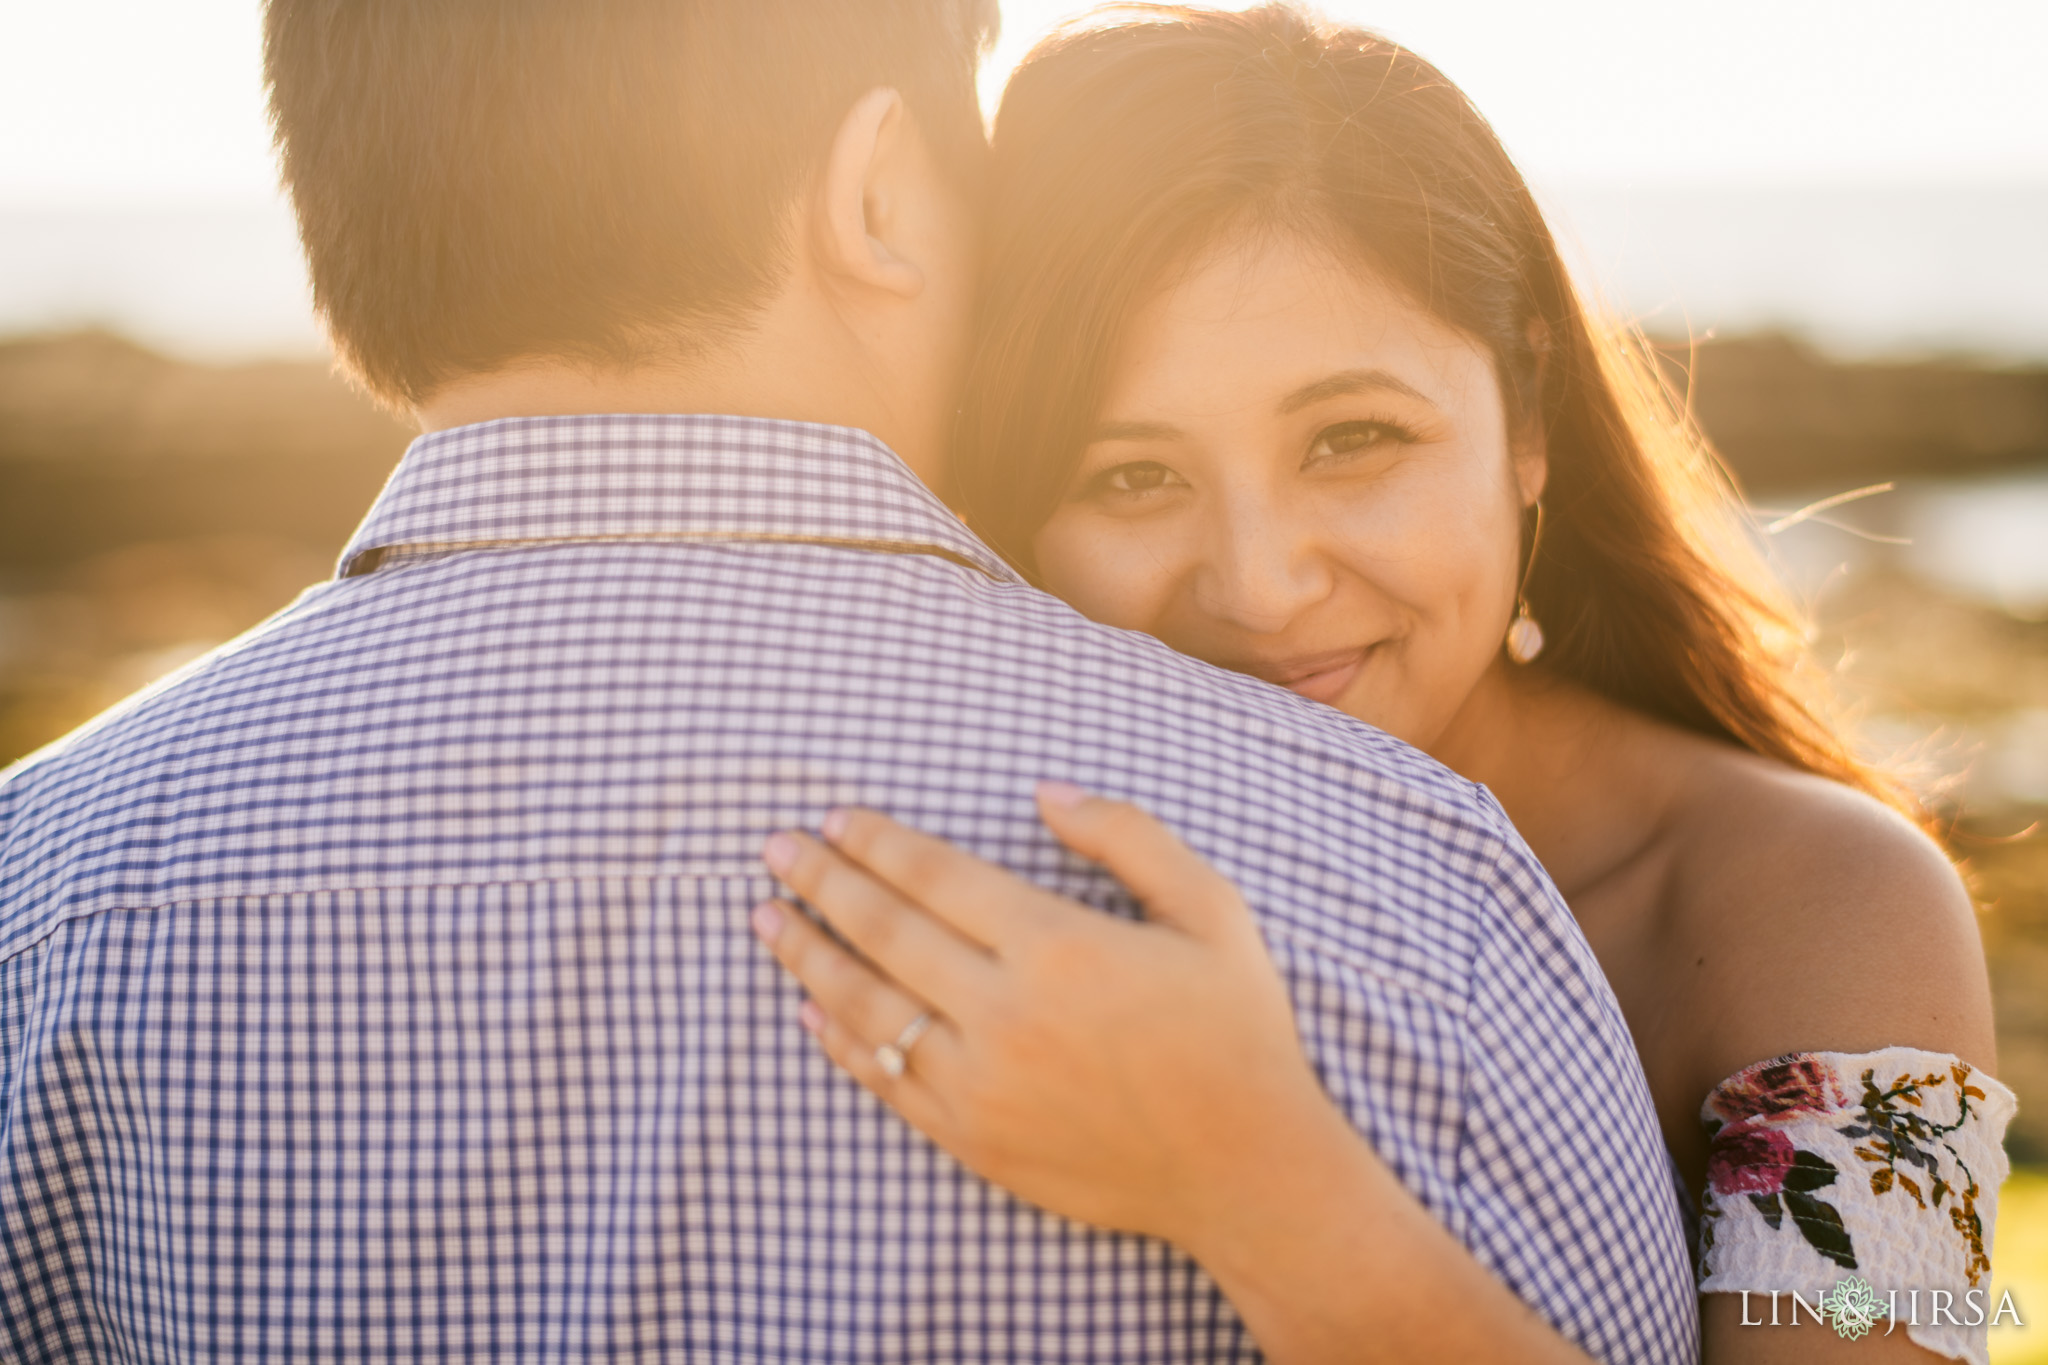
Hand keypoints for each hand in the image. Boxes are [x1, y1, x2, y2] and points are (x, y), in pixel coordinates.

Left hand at [752, 781, 1340, 1252]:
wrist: (1247, 1170)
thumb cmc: (1236, 1029)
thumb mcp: (1210, 910)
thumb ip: (1127, 835)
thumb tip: (1045, 792)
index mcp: (1058, 945)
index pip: (934, 876)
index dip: (876, 842)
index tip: (834, 818)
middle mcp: (1004, 1012)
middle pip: (882, 930)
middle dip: (819, 881)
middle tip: (773, 849)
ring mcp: (979, 1083)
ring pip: (864, 1007)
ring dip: (806, 955)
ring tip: (767, 917)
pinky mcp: (972, 1139)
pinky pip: (883, 1079)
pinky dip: (837, 1040)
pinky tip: (808, 1009)